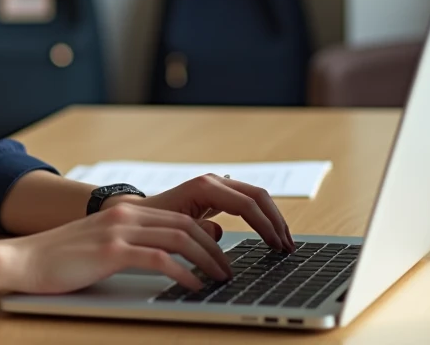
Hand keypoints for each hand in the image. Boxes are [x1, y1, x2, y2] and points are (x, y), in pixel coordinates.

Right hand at [0, 201, 231, 295]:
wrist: (24, 260)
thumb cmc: (61, 259)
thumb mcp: (103, 245)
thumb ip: (135, 244)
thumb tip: (172, 254)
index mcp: (125, 212)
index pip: (180, 217)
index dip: (207, 236)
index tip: (222, 257)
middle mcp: (125, 215)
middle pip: (186, 225)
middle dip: (215, 248)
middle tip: (229, 271)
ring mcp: (118, 231)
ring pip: (179, 238)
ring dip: (207, 259)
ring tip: (219, 278)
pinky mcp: (111, 251)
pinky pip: (160, 259)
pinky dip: (184, 273)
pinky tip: (193, 286)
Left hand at [111, 174, 294, 252]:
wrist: (141, 214)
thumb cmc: (155, 223)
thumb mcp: (175, 229)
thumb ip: (197, 231)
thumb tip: (219, 234)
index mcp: (205, 187)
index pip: (246, 204)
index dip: (265, 226)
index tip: (277, 247)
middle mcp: (214, 181)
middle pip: (258, 196)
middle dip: (276, 221)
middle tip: (288, 247)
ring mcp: (218, 185)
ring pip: (257, 197)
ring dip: (273, 219)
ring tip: (285, 243)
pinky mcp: (219, 194)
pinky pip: (248, 202)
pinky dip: (263, 217)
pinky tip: (271, 235)